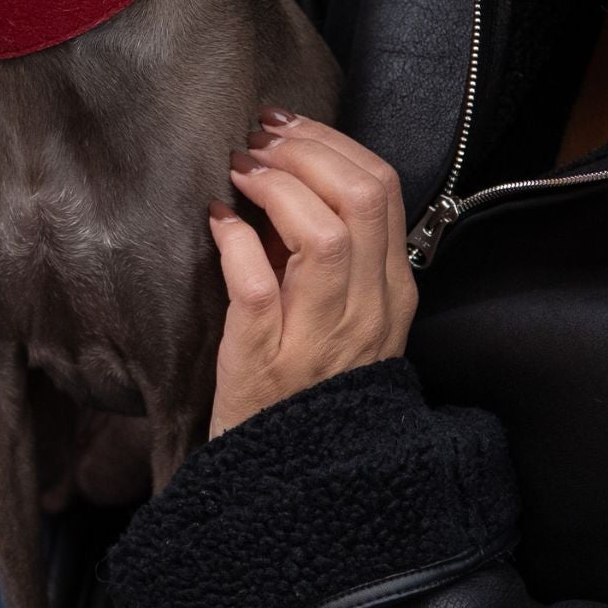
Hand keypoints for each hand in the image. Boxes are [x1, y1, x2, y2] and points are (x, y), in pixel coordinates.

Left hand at [206, 110, 417, 437]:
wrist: (286, 481)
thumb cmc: (304, 390)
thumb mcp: (340, 319)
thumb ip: (327, 257)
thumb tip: (286, 177)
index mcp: (391, 295)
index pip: (384, 190)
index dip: (333, 143)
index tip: (288, 126)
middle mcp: (367, 313)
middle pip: (362, 199)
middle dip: (306, 151)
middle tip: (259, 139)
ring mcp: (319, 341)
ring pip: (323, 235)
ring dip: (276, 187)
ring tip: (240, 170)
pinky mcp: (266, 365)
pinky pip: (258, 286)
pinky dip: (235, 242)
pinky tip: (216, 221)